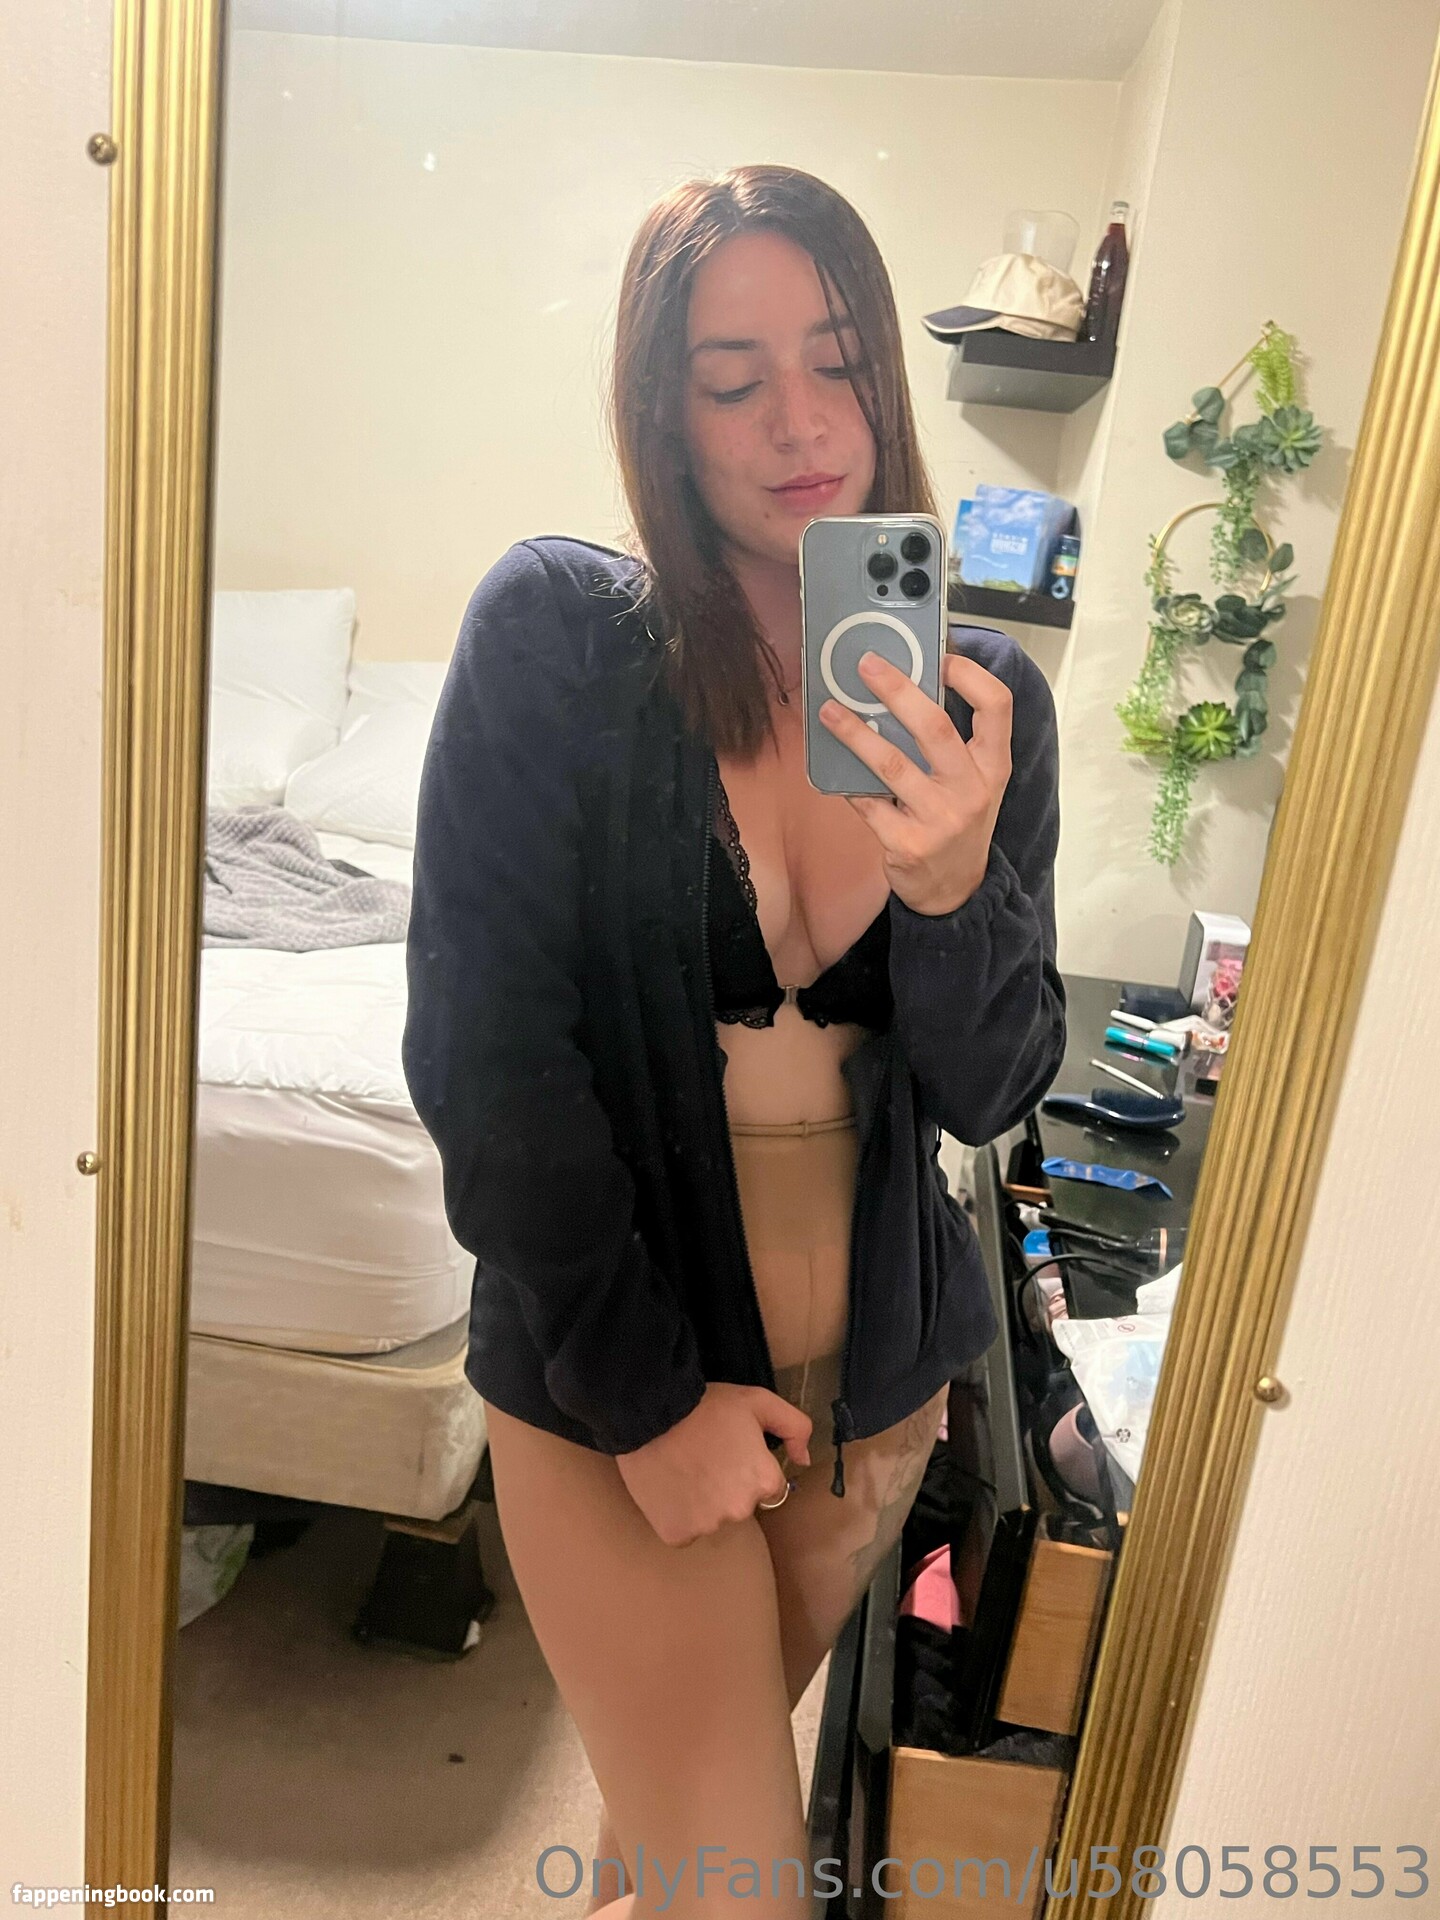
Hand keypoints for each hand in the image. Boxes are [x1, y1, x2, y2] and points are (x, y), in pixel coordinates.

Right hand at [614, 1383, 812, 1547]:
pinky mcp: (678, 1535)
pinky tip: (669, 1488)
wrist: (650, 1414)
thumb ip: (794, 1427)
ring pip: (712, 1519)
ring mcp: (708, 1525)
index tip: (729, 1452)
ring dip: (702, 1502)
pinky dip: (677, 1515)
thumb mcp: (758, 1402)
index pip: (768, 1486)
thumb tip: (804, 1460)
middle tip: (704, 1458)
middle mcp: (741, 1510)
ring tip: (683, 1470)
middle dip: (727, 1487)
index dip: (749, 1468)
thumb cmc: (706, 1405)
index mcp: (764, 1481)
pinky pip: (684, 1530)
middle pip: (740, 1505)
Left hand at [817, 649, 1012, 915]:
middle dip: (898, 690)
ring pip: (891, 764)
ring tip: (830, 710)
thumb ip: (954, 743)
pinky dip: (847, 782)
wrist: (954, 891)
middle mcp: (972, 790)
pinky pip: (868, 802)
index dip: (971, 675)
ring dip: (856, 733)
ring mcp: (940, 820)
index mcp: (994, 767)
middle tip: (866, 666)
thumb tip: (908, 688)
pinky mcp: (906, 844)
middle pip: (936, 728)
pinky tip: (831, 766)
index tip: (941, 655)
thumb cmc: (959, 822)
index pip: (997, 707)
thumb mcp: (975, 783)